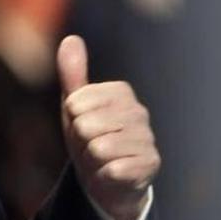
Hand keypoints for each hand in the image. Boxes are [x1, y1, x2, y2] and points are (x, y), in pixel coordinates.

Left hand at [57, 35, 159, 219]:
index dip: (72, 119)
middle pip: (84, 126)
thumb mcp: (75, 106)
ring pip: (98, 148)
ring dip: (91, 160)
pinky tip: (111, 174)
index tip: (82, 125)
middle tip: (90, 145)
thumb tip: (70, 39)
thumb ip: (73, 74)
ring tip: (100, 159)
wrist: (105, 180)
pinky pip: (111, 169)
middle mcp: (139, 112)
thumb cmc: (90, 138)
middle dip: (80, 141)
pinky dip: (103, 175)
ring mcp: (148, 139)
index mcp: (121, 92)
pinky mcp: (150, 165)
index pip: (76, 103)